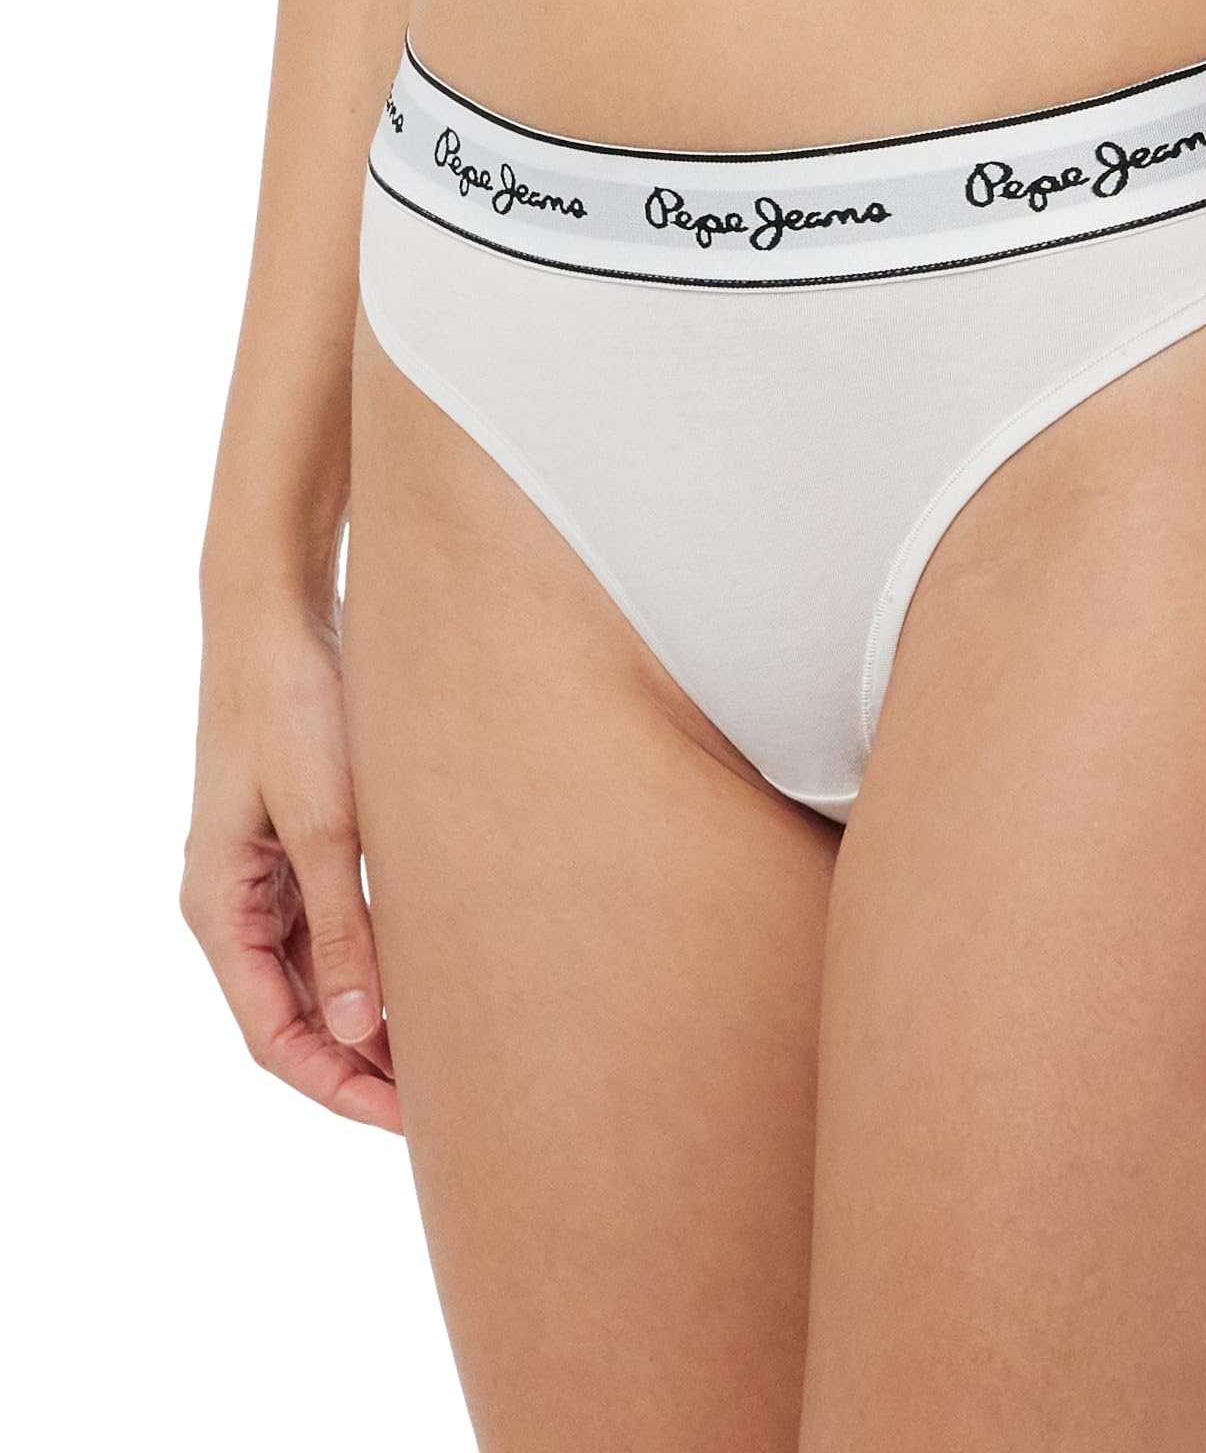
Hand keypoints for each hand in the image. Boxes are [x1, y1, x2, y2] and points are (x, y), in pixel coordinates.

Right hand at [181, 601, 399, 1133]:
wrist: (279, 616)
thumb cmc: (294, 709)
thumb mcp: (327, 822)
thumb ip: (345, 923)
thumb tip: (365, 1029)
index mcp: (219, 910)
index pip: (274, 1036)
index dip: (339, 1087)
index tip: (408, 1121)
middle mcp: (236, 905)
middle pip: (298, 1016)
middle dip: (364, 1065)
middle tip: (447, 1101)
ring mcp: (267, 876)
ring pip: (321, 976)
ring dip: (375, 1017)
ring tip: (453, 1050)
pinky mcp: (301, 845)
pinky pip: (335, 928)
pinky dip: (379, 961)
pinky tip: (435, 976)